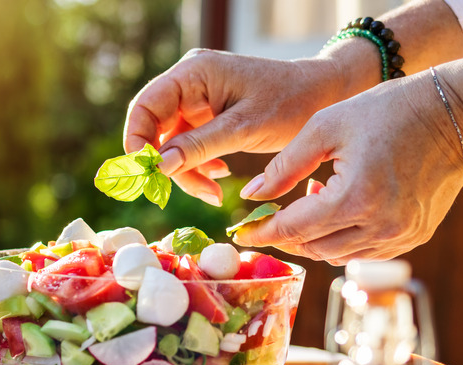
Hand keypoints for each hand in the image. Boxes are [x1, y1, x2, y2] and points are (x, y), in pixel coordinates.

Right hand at [123, 49, 342, 205]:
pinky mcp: (206, 115)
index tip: (148, 174)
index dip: (138, 141)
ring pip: (171, 143)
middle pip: (155, 128)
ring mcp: (196, 99)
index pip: (145, 106)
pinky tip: (218, 177)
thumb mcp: (244, 128)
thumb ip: (199, 146)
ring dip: (186, 171)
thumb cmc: (290, 103)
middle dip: (167, 163)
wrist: (324, 95)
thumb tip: (159, 166)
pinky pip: (189, 145)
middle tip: (183, 191)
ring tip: (212, 193)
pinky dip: (199, 166)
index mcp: (193, 73)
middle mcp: (189, 82)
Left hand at [233, 70, 462, 264]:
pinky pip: (364, 252)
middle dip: (286, 234)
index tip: (241, 233)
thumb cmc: (385, 111)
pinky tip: (340, 207)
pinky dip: (342, 239)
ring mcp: (401, 236)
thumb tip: (252, 195)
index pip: (293, 229)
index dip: (262, 233)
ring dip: (314, 236)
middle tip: (274, 212)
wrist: (452, 112)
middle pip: (313, 248)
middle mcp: (381, 226)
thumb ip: (284, 166)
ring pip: (337, 256)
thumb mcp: (324, 128)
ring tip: (314, 199)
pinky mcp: (415, 236)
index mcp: (355, 198)